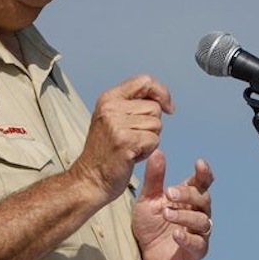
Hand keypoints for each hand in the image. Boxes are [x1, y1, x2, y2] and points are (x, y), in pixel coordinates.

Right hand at [73, 75, 173, 201]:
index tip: (168, 107)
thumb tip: (162, 99)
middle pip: (154, 107)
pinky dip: (147, 151)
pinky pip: (154, 140)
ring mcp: (116, 124)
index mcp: (108, 98)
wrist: (90, 178)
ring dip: (150, 139)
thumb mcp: (112, 118)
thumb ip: (132, 104)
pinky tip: (131, 156)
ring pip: (156, 125)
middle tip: (133, 137)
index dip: (162, 92)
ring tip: (130, 146)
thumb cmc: (105, 151)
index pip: (144, 81)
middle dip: (152, 125)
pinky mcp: (124, 141)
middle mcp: (111, 108)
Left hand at [132, 149, 213, 259]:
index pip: (201, 183)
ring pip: (202, 221)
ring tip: (166, 214)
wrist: (141, 255)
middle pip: (203, 200)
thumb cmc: (149, 224)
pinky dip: (188, 238)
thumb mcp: (148, 199)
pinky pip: (198, 244)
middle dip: (188, 194)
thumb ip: (154, 178)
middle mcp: (197, 214)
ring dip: (185, 216)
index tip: (199, 163)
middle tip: (169, 193)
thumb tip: (158, 152)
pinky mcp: (195, 252)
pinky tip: (176, 234)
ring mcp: (198, 234)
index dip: (204, 173)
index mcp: (187, 198)